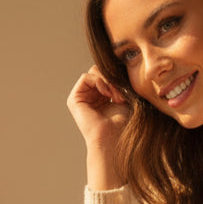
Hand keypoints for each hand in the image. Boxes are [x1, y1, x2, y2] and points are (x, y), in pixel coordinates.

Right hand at [67, 67, 131, 189]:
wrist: (114, 140)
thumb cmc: (123, 125)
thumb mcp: (126, 97)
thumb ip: (121, 81)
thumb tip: (121, 63)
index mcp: (103, 97)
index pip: (108, 74)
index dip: (118, 78)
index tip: (127, 91)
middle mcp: (91, 96)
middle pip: (101, 70)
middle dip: (112, 79)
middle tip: (121, 95)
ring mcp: (82, 98)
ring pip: (94, 72)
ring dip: (107, 81)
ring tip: (115, 96)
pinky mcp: (74, 100)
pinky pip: (86, 77)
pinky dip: (98, 81)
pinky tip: (106, 94)